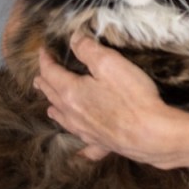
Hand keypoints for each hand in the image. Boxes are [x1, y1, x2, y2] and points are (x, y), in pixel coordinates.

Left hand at [34, 36, 188, 169]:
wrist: (149, 133)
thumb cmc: (131, 96)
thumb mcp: (110, 63)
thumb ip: (88, 49)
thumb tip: (73, 38)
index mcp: (72, 92)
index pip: (51, 73)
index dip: (45, 61)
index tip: (42, 51)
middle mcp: (73, 114)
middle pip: (53, 96)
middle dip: (45, 83)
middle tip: (39, 77)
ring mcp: (85, 131)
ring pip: (63, 119)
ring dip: (55, 108)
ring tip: (50, 107)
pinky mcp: (100, 143)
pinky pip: (84, 144)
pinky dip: (78, 140)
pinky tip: (80, 149)